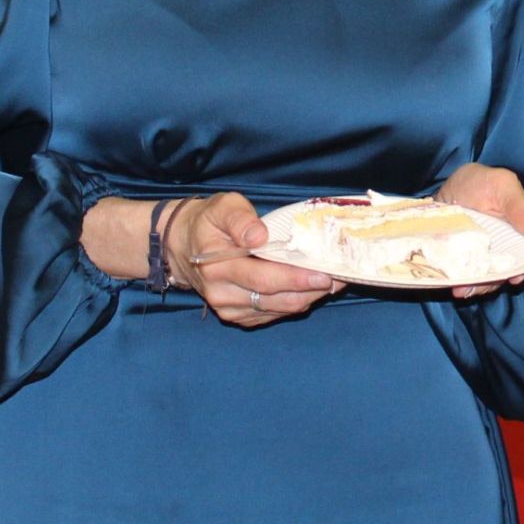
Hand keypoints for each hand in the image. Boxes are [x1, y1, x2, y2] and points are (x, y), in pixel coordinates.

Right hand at [169, 192, 339, 327]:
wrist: (182, 246)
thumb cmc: (208, 222)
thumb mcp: (221, 207)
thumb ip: (240, 219)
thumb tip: (259, 235)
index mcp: (216, 267)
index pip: (263, 278)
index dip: (296, 278)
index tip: (325, 273)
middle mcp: (222, 294)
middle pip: (275, 298)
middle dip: (311, 289)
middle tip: (341, 277)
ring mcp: (229, 309)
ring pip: (277, 309)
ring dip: (307, 298)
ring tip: (334, 282)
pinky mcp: (238, 316)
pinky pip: (271, 314)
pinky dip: (294, 303)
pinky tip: (312, 290)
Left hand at [437, 162, 523, 297]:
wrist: (450, 184)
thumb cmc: (482, 182)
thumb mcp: (502, 185)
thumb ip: (518, 205)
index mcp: (519, 235)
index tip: (515, 278)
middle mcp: (502, 250)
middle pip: (503, 273)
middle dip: (491, 284)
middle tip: (474, 287)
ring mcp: (480, 256)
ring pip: (482, 277)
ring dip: (473, 286)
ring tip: (459, 289)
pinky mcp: (461, 260)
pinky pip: (463, 274)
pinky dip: (458, 280)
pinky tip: (449, 283)